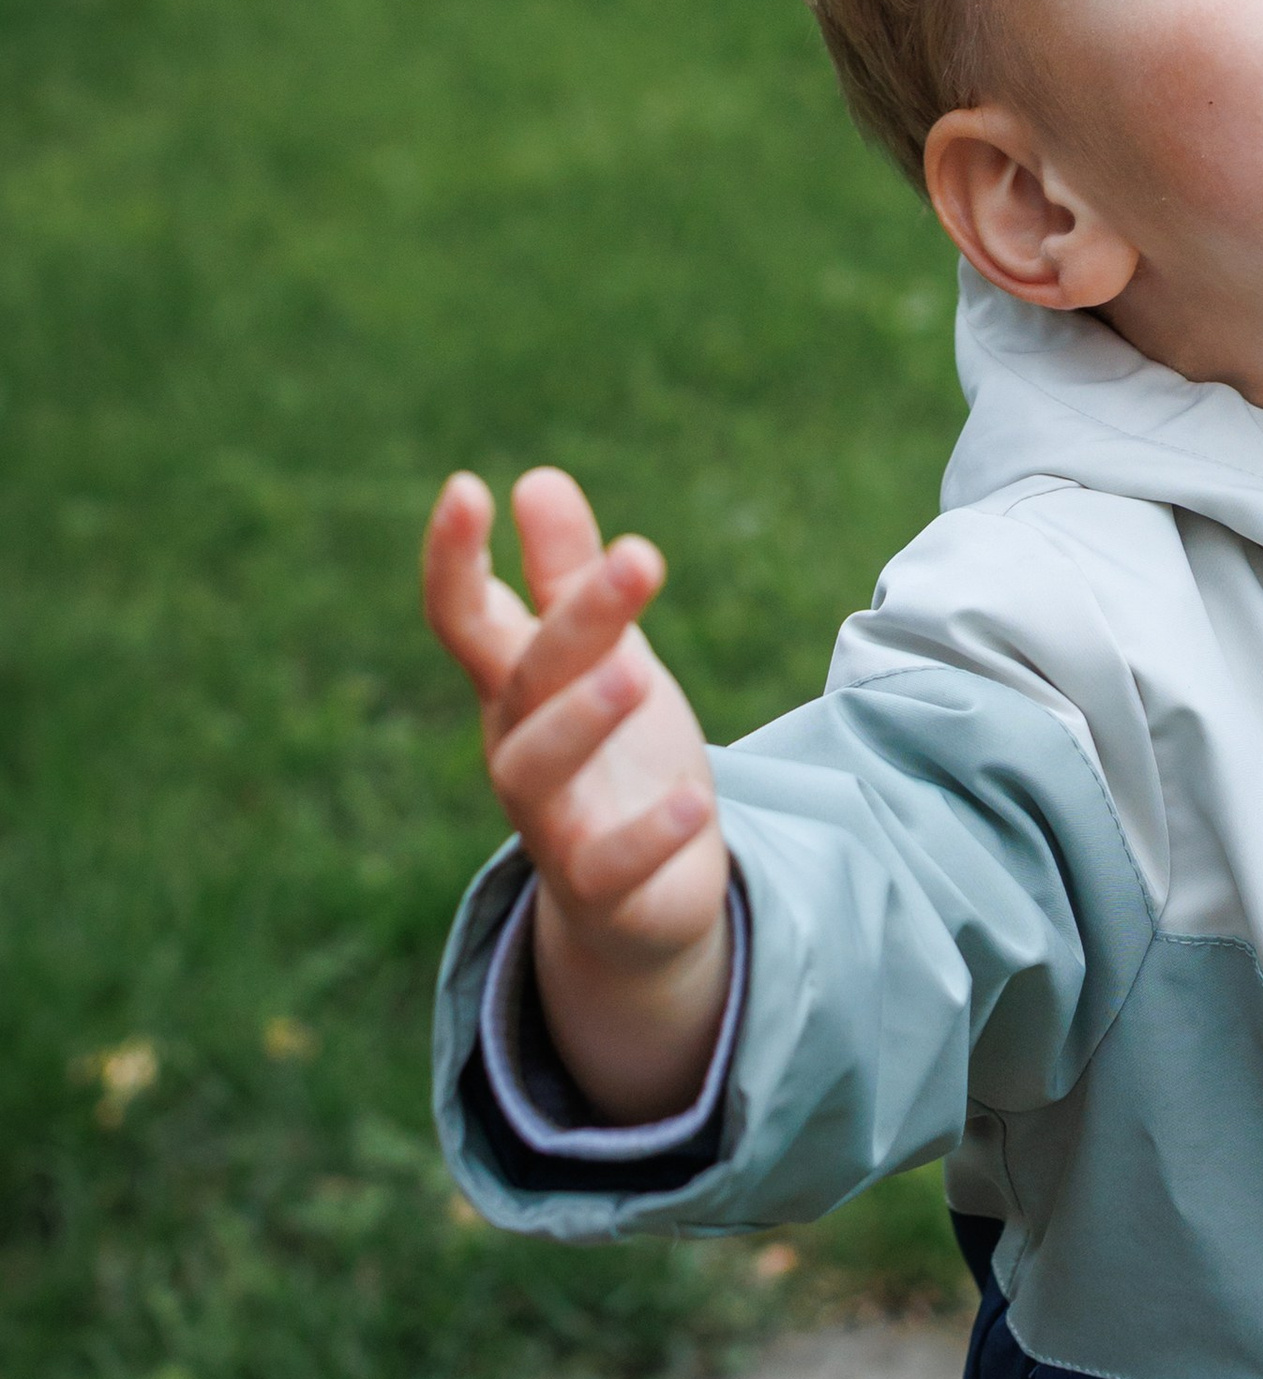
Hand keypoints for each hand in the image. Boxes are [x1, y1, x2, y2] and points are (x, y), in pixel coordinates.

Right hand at [422, 466, 730, 1120]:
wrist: (641, 901)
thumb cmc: (615, 760)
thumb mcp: (603, 658)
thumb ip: (569, 578)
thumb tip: (537, 477)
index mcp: (513, 689)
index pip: (465, 619)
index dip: (454, 560)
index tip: (468, 486)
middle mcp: (517, 750)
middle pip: (525, 679)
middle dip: (576, 618)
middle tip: (638, 555)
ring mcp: (552, 824)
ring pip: (536, 772)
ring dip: (580, 720)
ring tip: (635, 672)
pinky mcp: (599, 890)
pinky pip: (606, 867)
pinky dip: (645, 837)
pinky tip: (693, 803)